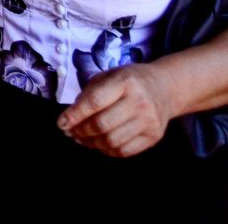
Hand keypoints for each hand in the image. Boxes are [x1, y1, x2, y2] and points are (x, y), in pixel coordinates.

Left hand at [57, 63, 174, 157]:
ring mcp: (149, 121)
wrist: (166, 87)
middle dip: (80, 131)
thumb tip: (70, 118)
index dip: (74, 115)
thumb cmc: (130, 81)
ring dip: (91, 143)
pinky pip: (124, 151)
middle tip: (70, 131)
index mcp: (125, 82)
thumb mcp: (109, 76)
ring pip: (111, 141)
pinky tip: (99, 143)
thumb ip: (89, 94)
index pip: (94, 101)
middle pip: (102, 125)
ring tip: (82, 138)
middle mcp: (139, 101)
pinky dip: (106, 150)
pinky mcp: (154, 136)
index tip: (61, 123)